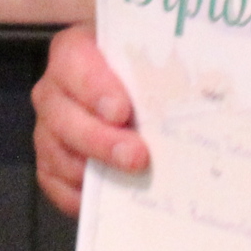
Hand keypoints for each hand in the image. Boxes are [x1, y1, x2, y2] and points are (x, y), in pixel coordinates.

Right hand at [31, 21, 145, 214]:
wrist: (133, 95)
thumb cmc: (143, 72)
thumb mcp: (152, 59)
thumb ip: (163, 68)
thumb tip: (202, 84)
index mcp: (74, 52)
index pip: (73, 61)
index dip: (94, 86)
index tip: (121, 111)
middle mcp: (53, 89)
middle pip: (63, 115)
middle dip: (100, 140)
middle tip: (136, 156)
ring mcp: (48, 128)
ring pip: (56, 151)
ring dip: (94, 168)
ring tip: (130, 180)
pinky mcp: (50, 161)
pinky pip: (54, 182)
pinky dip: (78, 194)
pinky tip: (110, 198)